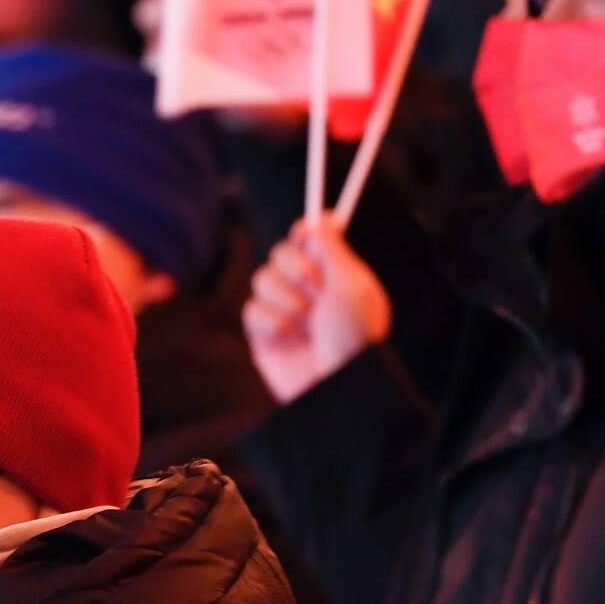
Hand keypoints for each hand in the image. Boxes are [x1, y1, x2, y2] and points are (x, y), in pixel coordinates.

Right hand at [243, 217, 391, 403]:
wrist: (334, 387)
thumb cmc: (353, 337)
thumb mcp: (351, 286)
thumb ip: (332, 249)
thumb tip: (322, 216)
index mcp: (337, 276)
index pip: (312, 240)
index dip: (305, 232)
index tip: (304, 233)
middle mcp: (310, 291)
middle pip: (281, 252)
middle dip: (294, 266)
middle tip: (313, 286)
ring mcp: (286, 312)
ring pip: (262, 278)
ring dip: (283, 296)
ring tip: (302, 320)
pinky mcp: (264, 335)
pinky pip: (252, 310)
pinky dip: (269, 321)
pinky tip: (286, 337)